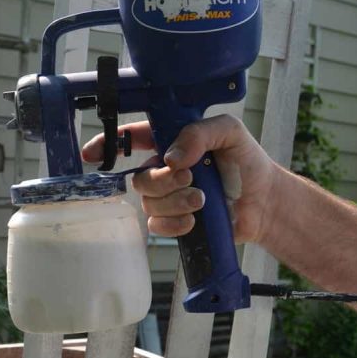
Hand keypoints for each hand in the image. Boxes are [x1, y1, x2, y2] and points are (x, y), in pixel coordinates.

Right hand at [81, 114, 275, 243]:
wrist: (264, 202)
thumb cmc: (247, 162)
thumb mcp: (229, 132)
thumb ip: (199, 132)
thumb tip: (172, 157)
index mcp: (170, 141)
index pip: (130, 139)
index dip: (107, 144)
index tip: (93, 153)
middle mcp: (163, 169)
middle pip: (138, 177)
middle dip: (162, 180)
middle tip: (190, 178)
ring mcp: (168, 197)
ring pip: (148, 203)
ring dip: (174, 202)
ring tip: (202, 200)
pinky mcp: (175, 221)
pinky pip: (156, 226)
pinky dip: (173, 224)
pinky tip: (193, 220)